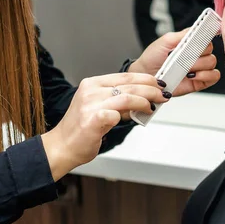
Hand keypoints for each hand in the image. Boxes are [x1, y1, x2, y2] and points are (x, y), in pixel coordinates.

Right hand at [41, 73, 167, 180]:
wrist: (62, 147)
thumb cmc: (80, 130)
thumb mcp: (98, 108)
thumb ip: (117, 101)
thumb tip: (141, 99)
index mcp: (92, 84)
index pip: (124, 76)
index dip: (145, 78)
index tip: (157, 84)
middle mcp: (90, 90)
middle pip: (128, 84)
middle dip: (150, 88)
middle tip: (162, 94)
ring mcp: (90, 104)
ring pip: (127, 96)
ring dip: (145, 101)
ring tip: (153, 106)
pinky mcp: (93, 119)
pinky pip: (116, 113)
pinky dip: (130, 114)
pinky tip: (136, 118)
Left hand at [129, 29, 219, 96]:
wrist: (147, 75)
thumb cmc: (153, 57)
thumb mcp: (166, 40)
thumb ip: (184, 34)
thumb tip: (198, 29)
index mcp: (191, 43)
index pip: (206, 36)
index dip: (206, 36)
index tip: (201, 39)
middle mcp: (197, 54)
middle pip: (210, 49)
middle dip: (198, 53)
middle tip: (184, 56)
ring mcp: (200, 68)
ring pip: (212, 62)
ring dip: (199, 64)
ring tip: (185, 68)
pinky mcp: (200, 82)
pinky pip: (214, 77)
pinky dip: (206, 75)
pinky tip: (192, 75)